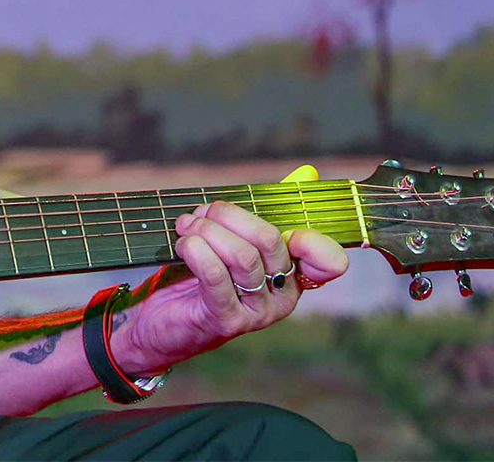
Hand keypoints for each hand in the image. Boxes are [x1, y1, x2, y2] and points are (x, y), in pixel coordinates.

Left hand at [114, 200, 347, 375]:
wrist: (163, 318)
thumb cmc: (200, 272)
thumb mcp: (233, 235)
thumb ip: (266, 207)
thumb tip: (307, 172)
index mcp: (293, 274)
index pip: (330, 261)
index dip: (310, 238)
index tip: (273, 222)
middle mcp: (283, 296)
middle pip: (270, 240)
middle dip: (229, 216)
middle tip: (201, 214)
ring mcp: (258, 312)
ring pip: (242, 255)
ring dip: (206, 230)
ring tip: (186, 228)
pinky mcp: (228, 321)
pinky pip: (216, 275)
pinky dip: (196, 250)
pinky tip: (184, 244)